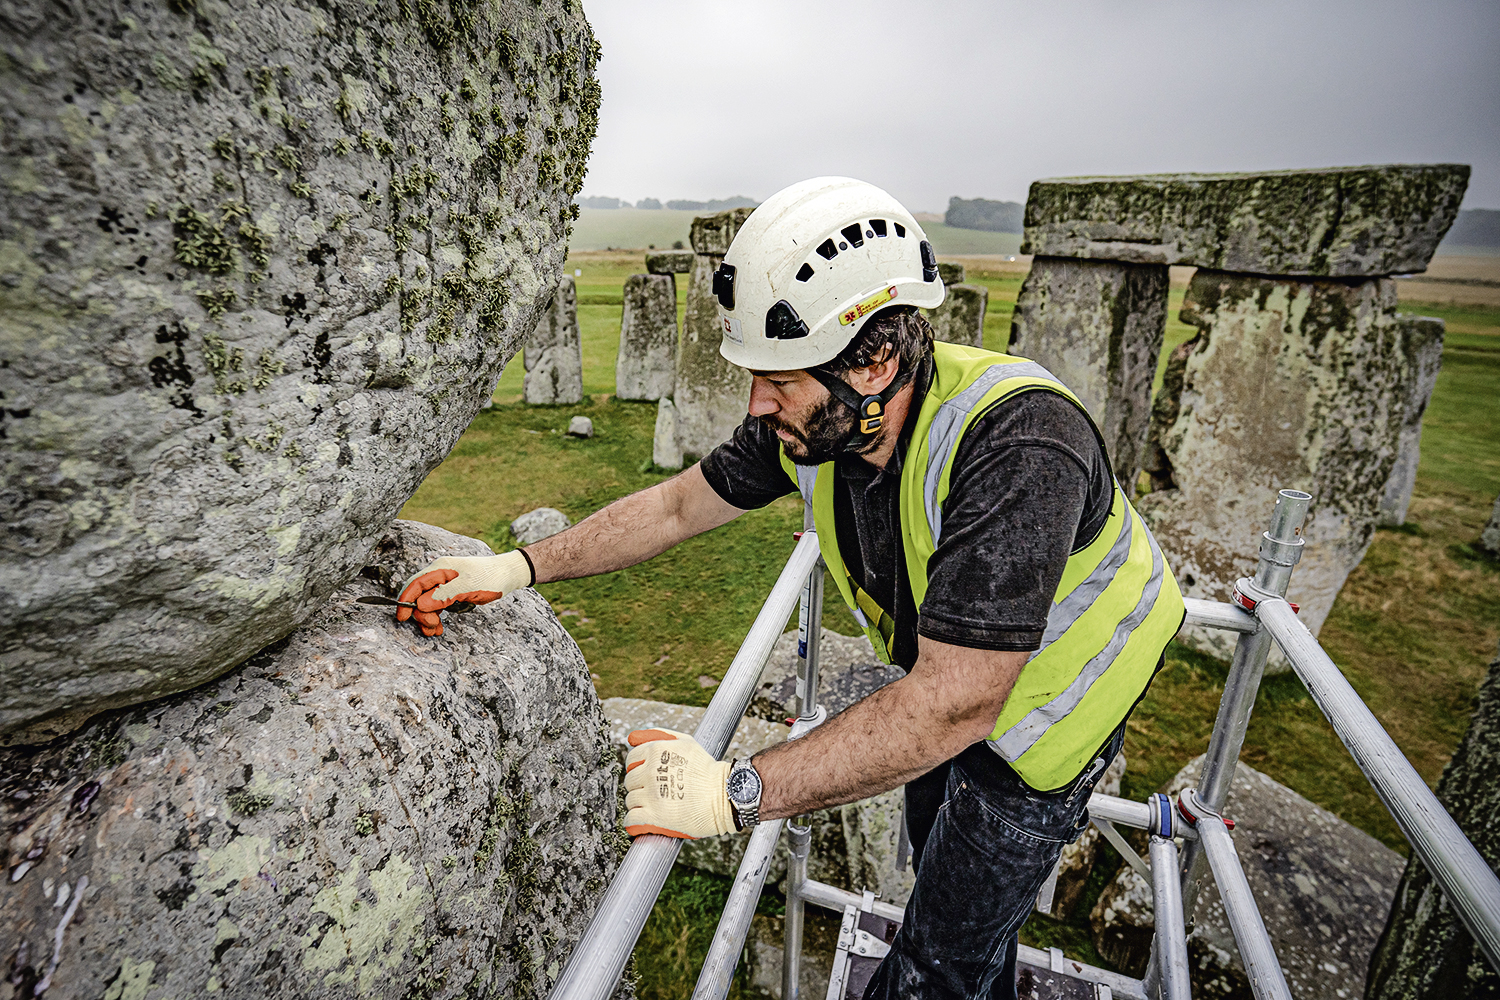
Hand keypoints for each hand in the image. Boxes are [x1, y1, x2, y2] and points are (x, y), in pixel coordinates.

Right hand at [397, 550, 531, 636]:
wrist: (508, 575)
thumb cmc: (491, 577)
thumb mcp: (468, 587)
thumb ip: (444, 595)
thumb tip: (420, 605)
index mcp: (441, 568)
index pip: (415, 584)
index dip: (405, 600)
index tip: (402, 618)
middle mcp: (439, 575)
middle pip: (419, 596)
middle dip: (421, 614)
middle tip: (432, 626)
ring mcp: (444, 584)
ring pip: (426, 603)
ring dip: (427, 618)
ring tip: (435, 631)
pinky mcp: (451, 592)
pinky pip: (436, 606)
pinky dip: (436, 617)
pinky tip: (439, 628)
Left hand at [623, 728, 735, 838]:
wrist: (724, 795)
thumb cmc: (707, 769)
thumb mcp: (686, 742)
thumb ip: (659, 735)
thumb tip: (633, 737)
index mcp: (656, 752)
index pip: (631, 760)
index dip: (638, 768)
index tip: (646, 776)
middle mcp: (650, 772)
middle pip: (629, 781)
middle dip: (640, 786)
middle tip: (654, 791)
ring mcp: (651, 795)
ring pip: (630, 800)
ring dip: (639, 804)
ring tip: (655, 806)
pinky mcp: (654, 816)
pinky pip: (631, 819)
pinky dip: (635, 822)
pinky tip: (644, 821)